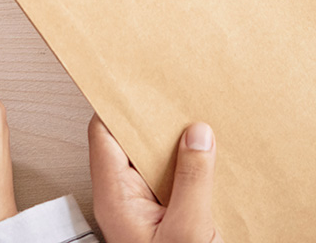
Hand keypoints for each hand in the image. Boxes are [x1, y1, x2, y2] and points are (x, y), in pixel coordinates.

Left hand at [89, 114, 221, 242]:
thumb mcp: (187, 230)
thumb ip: (192, 180)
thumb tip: (197, 135)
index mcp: (116, 200)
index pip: (104, 136)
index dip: (120, 108)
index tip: (143, 87)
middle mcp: (125, 201)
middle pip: (132, 144)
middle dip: (156, 122)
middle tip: (182, 103)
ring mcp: (145, 209)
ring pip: (156, 161)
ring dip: (178, 145)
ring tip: (203, 128)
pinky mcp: (166, 218)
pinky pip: (174, 181)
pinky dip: (191, 167)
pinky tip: (210, 161)